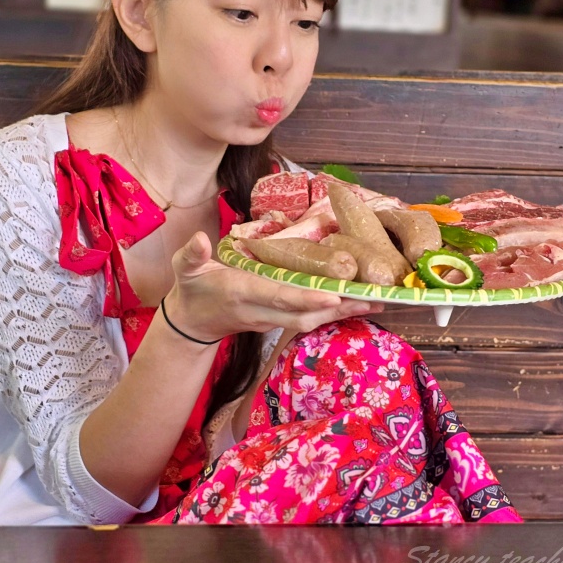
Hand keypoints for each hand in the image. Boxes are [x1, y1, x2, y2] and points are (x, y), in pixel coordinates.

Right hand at [165, 231, 383, 342]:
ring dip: (343, 312)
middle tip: (372, 298)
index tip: (332, 297)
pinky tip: (358, 302)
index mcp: (243, 293)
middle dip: (339, 309)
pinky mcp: (279, 320)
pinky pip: (310, 317)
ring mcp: (272, 319)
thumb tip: (198, 240)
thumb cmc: (192, 289)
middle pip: (306, 314)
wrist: (193, 323)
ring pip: (312, 319)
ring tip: (376, 299)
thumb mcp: (185, 269)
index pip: (278, 298)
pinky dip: (335, 312)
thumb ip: (190, 254)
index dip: (306, 299)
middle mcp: (262, 311)